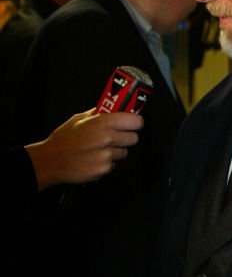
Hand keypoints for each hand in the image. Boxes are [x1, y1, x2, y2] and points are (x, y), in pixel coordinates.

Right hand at [25, 109, 143, 189]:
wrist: (51, 161)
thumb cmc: (63, 140)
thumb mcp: (79, 118)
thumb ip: (98, 113)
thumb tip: (112, 107)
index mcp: (102, 123)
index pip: (135, 121)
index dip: (135, 122)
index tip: (133, 123)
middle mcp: (107, 139)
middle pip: (133, 138)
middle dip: (126, 137)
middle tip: (115, 137)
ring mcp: (107, 155)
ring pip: (124, 152)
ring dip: (116, 151)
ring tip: (99, 149)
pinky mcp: (104, 169)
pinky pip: (114, 164)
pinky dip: (107, 163)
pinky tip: (94, 158)